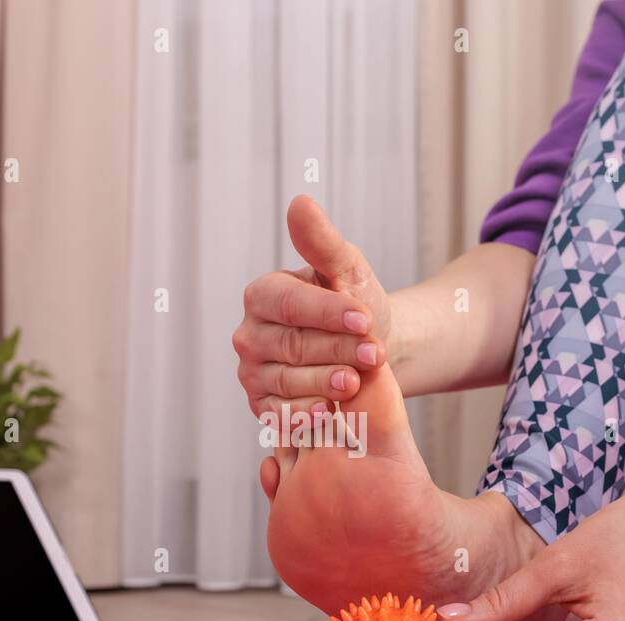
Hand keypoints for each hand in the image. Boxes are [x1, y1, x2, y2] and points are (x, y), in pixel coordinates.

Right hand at [234, 195, 391, 419]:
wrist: (367, 349)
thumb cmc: (355, 305)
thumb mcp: (347, 270)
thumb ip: (323, 242)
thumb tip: (299, 203)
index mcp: (263, 295)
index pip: (291, 304)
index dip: (327, 312)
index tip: (364, 317)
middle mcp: (250, 335)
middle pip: (291, 345)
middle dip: (336, 349)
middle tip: (374, 353)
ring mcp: (253, 373)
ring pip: (287, 380)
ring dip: (325, 381)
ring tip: (357, 381)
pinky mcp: (264, 406)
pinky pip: (280, 413)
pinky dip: (306, 413)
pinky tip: (330, 411)